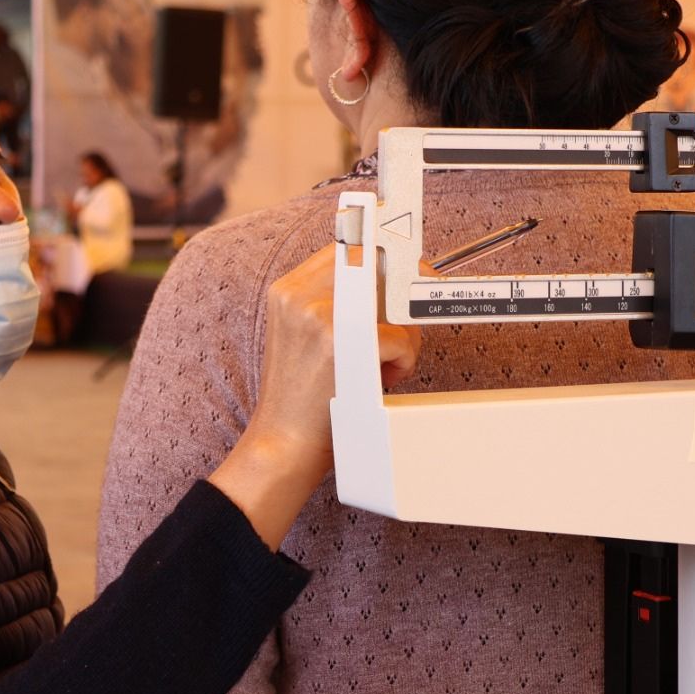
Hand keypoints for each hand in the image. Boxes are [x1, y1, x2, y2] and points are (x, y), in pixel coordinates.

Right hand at [209, 245, 420, 549]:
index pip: (348, 248)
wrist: (281, 445)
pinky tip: (385, 379)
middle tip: (412, 316)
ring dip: (405, 337)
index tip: (406, 270)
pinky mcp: (338, 342)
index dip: (384, 258)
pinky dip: (404, 362)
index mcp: (288, 290)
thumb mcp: (302, 336)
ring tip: (387, 365)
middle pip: (376, 265)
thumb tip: (393, 277)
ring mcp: (317, 315)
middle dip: (405, 290)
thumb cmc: (303, 398)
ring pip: (393, 305)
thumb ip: (334, 304)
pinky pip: (399, 338)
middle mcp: (298, 295)